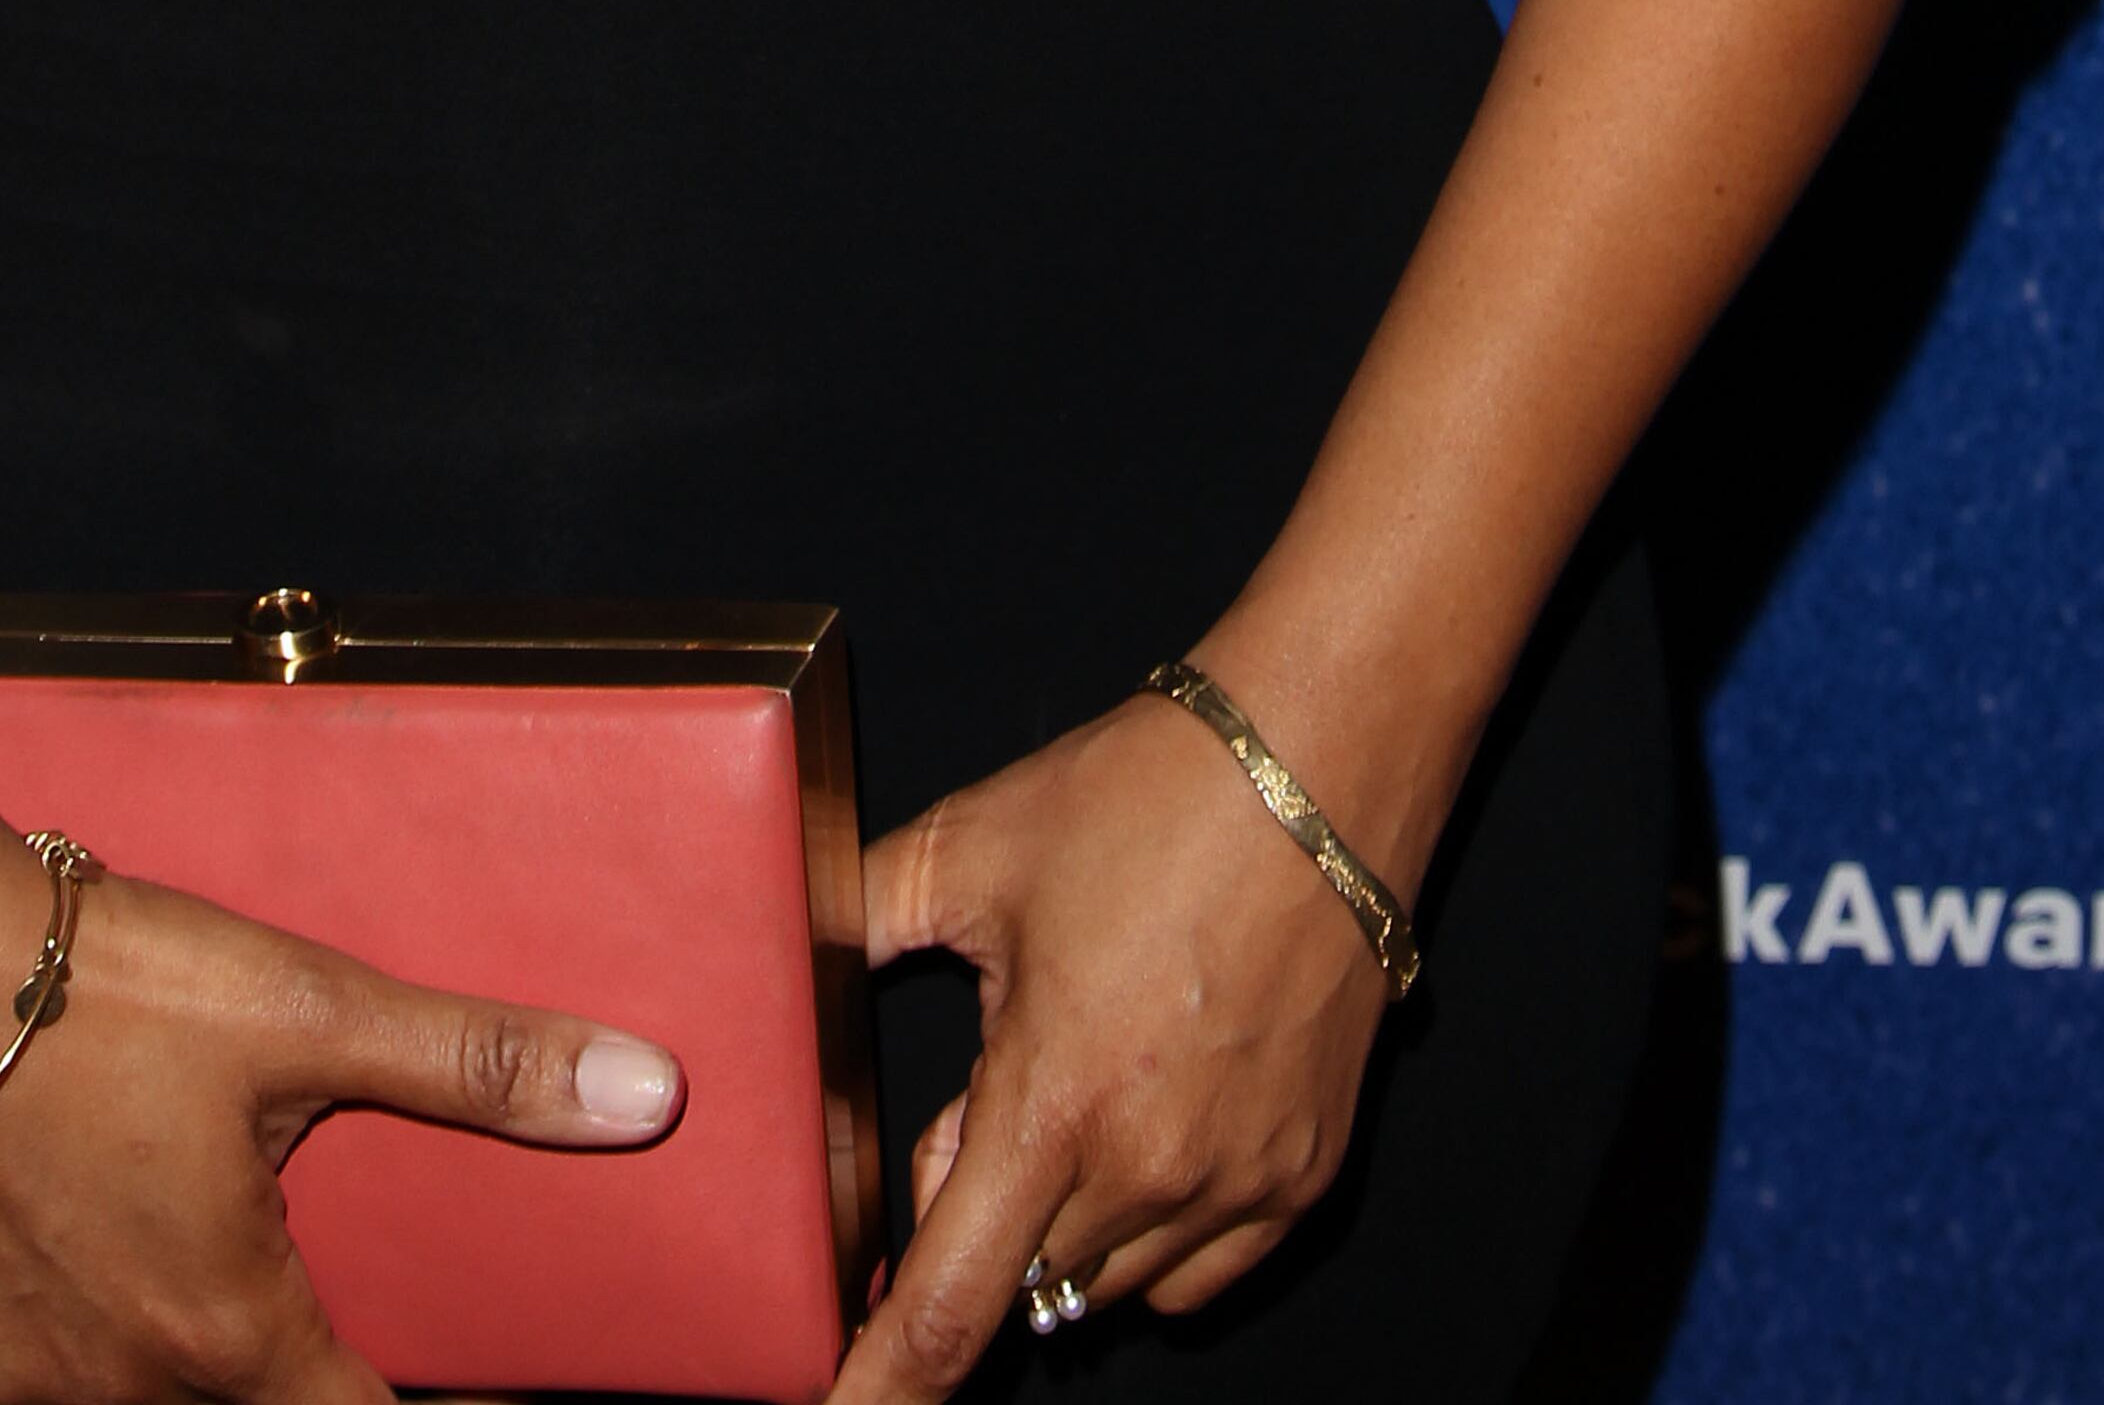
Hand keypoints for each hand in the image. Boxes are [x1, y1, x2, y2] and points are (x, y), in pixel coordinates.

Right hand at [0, 831, 680, 1404]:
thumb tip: (647, 1094)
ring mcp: (15, 1384)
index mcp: (228, 1333)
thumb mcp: (313, 1008)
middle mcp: (120, 1389)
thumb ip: (478, 1062)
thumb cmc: (99, 987)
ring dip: (171, 1388)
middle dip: (283, 1385)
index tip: (448, 1380)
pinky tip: (57, 1364)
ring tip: (201, 1328)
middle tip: (304, 1330)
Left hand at [833, 698, 1389, 1390]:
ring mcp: (1239, 1185)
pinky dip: (1152, 1230)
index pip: (951, 1306)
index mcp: (1052, 1103)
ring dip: (1067, 1217)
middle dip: (980, 1209)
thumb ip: (858, 915)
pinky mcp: (1303, 1176)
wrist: (1318, 761)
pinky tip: (1146, 1117)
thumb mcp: (970, 847)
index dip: (885, 1387)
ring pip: (1108, 1280)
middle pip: (1022, 1279)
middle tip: (996, 1078)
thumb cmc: (1149, 796)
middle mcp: (1151, 1172)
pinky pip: (1198, 1272)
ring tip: (1084, 1070)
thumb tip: (785, 948)